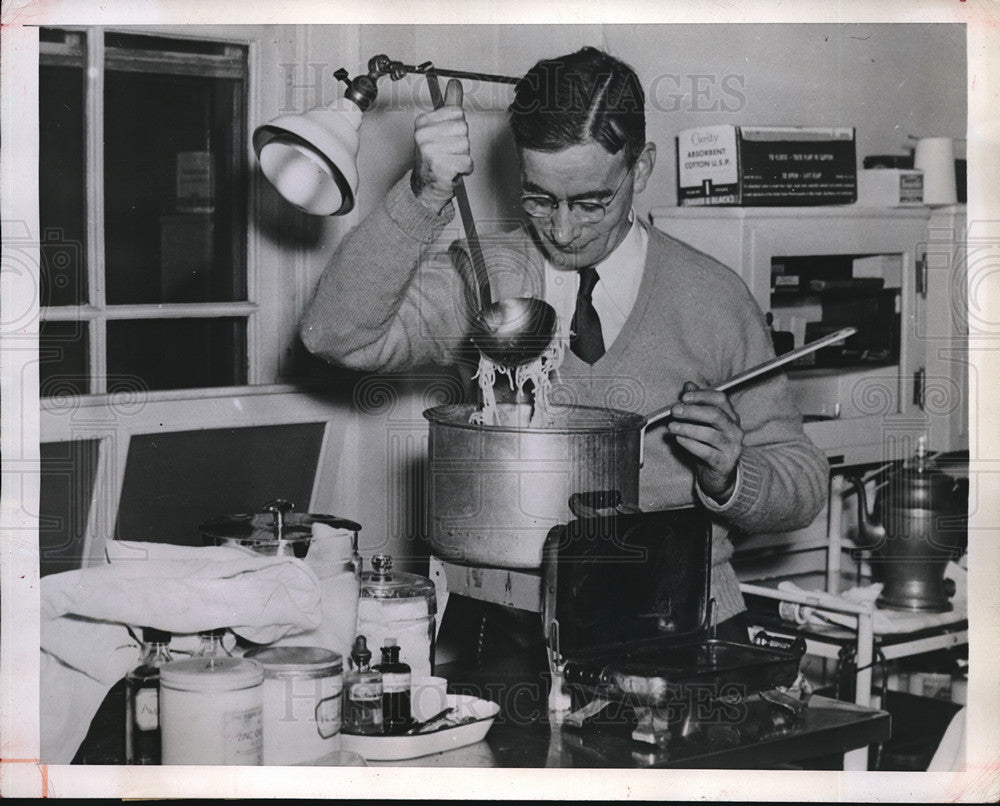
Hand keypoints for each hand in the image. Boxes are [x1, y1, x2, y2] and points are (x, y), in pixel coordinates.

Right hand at [410, 78, 473, 214]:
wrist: (425, 186)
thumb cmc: (434, 158)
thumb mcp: (439, 127)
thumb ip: (449, 105)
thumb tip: (454, 84)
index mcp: (423, 122)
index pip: (457, 112)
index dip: (458, 127)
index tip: (447, 137)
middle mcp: (424, 135)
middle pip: (463, 128)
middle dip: (461, 142)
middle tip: (449, 151)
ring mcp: (430, 150)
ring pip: (466, 144)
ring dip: (463, 156)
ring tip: (450, 160)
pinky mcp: (439, 165)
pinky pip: (467, 162)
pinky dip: (464, 168)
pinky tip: (453, 169)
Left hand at [667, 381, 743, 502]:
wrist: (718, 474)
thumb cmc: (710, 444)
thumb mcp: (705, 423)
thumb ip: (698, 403)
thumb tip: (688, 386)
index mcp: (731, 416)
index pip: (720, 399)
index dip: (702, 395)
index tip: (684, 397)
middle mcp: (735, 430)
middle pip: (715, 415)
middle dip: (692, 411)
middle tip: (675, 411)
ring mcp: (732, 447)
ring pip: (710, 434)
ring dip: (687, 428)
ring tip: (672, 427)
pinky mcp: (724, 463)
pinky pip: (706, 452)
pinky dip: (690, 444)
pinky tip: (679, 439)